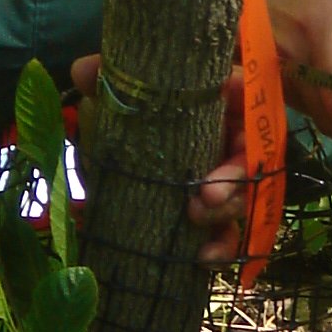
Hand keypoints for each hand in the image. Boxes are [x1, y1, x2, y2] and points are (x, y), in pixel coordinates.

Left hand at [74, 55, 251, 264]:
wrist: (118, 147)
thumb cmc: (136, 115)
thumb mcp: (123, 97)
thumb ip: (107, 81)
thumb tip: (83, 71)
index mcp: (218, 102)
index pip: (243, 96)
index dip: (241, 107)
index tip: (226, 106)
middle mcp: (228, 140)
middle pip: (249, 157)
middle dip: (233, 179)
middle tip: (204, 195)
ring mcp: (225, 180)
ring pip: (242, 198)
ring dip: (225, 214)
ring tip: (195, 219)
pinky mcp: (213, 215)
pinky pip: (227, 233)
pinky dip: (219, 248)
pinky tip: (203, 260)